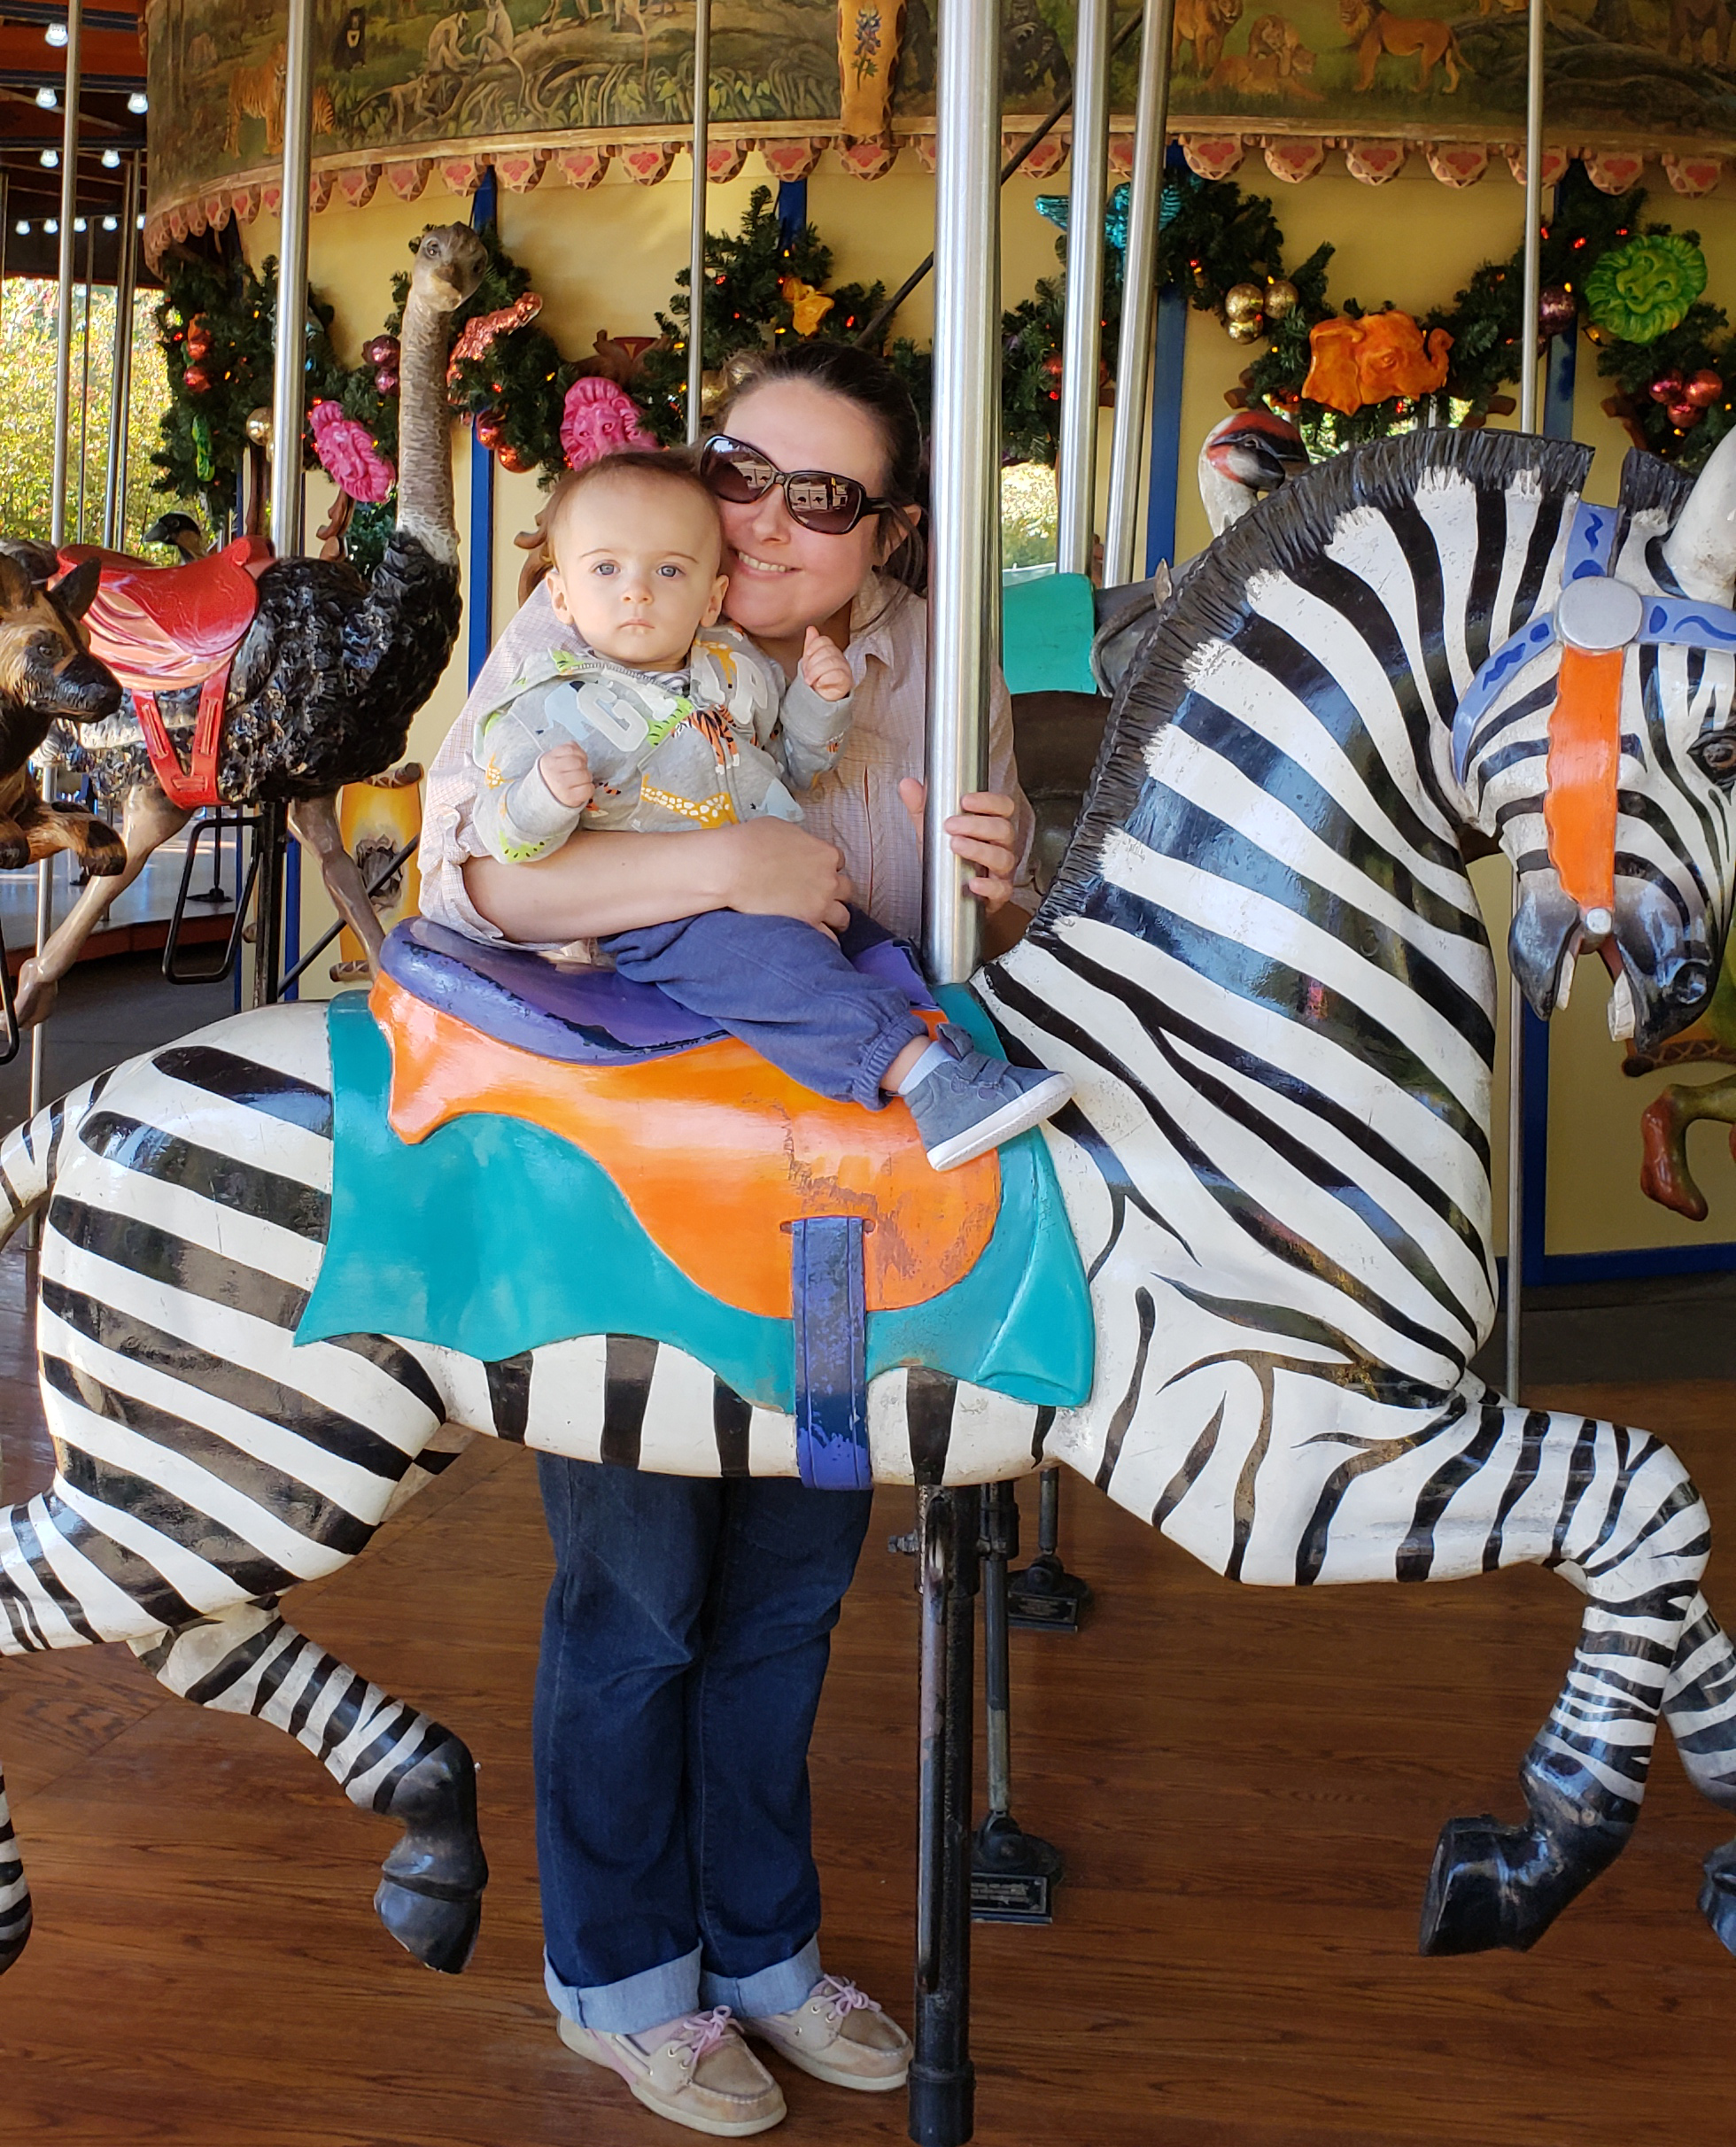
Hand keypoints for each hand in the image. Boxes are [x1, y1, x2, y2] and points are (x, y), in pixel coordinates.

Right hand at [539, 742, 593, 810]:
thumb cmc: (552, 777)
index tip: (578, 760)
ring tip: (579, 781)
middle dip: (583, 767)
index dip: (579, 754)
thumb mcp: (553, 760)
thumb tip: (580, 751)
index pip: (572, 749)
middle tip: (579, 772)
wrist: (543, 798)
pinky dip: (589, 788)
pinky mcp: (570, 797)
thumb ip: (566, 751)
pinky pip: (588, 789)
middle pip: (580, 762)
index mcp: (548, 760)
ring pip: (586, 775)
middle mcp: (554, 772)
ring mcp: (562, 785)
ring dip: (587, 778)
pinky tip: (581, 789)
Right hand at [716, 817, 854, 934]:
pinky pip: (828, 938)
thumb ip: (798, 840)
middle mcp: (829, 880)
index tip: (816, 873)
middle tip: (821, 897)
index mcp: (824, 854)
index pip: (838, 862)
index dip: (826, 868)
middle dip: (835, 893)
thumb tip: (795, 845)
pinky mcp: (808, 924)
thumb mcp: (780, 828)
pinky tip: (818, 941)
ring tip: (823, 922)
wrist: (733, 868)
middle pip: (846, 890)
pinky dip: (825, 939)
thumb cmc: (750, 843)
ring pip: (843, 916)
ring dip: (835, 918)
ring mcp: (820, 904)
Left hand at [800, 625, 853, 702]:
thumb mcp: (809, 661)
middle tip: (807, 674)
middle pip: (827, 651)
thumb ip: (810, 644)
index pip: (824, 640)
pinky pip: (837, 674)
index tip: (807, 657)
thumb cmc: (815, 681)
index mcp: (831, 651)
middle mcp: (840, 658)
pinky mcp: (847, 681)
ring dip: (816, 672)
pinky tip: (820, 684)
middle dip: (812, 663)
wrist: (819, 700)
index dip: (813, 647)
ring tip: (811, 681)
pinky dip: (825, 679)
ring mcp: (845, 669)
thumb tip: (811, 628)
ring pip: (831, 662)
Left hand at [898, 778, 1017, 913]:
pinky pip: (1000, 889)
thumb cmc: (948, 859)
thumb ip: (921, 807)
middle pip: (1003, 829)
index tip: (965, 800)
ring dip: (979, 850)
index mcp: (991, 826)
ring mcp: (1001, 870)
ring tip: (956, 845)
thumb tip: (908, 784)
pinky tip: (973, 883)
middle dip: (977, 825)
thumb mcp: (932, 830)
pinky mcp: (998, 894)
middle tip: (950, 825)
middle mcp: (1001, 846)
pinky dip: (988, 886)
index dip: (988, 801)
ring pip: (1002, 857)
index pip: (1002, 807)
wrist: (948, 894)